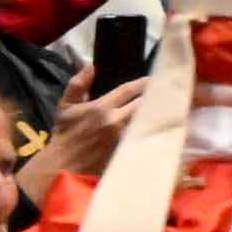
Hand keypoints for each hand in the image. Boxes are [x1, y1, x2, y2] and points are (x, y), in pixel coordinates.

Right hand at [39, 76, 158, 183]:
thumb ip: (77, 84)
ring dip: (156, 114)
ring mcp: (123, 138)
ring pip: (146, 121)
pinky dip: (151, 132)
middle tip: (166, 91)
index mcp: (102, 107)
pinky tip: (160, 128)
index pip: (128, 90)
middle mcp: (115, 121)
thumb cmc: (65, 135)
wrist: (64, 166)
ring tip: (168, 107)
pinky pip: (143, 138)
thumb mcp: (65, 106)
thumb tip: (90, 66)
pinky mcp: (127, 152)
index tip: (154, 78)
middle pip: (143, 104)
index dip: (143, 83)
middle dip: (155, 96)